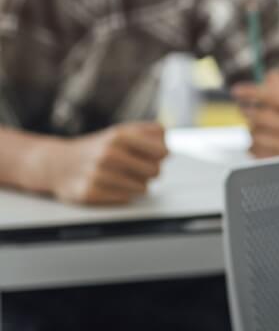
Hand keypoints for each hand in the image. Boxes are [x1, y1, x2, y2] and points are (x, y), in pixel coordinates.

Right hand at [45, 122, 167, 204]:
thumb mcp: (123, 131)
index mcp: (120, 136)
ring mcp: (98, 174)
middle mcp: (108, 154)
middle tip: (136, 168)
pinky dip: (123, 194)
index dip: (162, 156)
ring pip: (143, 188)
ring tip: (121, 176)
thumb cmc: (99, 147)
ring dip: (137, 184)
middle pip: (155, 172)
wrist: (57, 163)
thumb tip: (168, 150)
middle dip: (150, 171)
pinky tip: (111, 186)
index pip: (163, 152)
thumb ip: (152, 133)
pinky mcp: (89, 193)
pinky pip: (125, 199)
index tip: (155, 156)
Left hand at [232, 65, 278, 157]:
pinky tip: (262, 136)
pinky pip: (254, 150)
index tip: (236, 90)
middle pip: (261, 117)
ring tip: (259, 123)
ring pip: (256, 135)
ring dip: (251, 127)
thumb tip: (269, 78)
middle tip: (244, 106)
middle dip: (248, 109)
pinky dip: (252, 142)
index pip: (274, 96)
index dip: (252, 92)